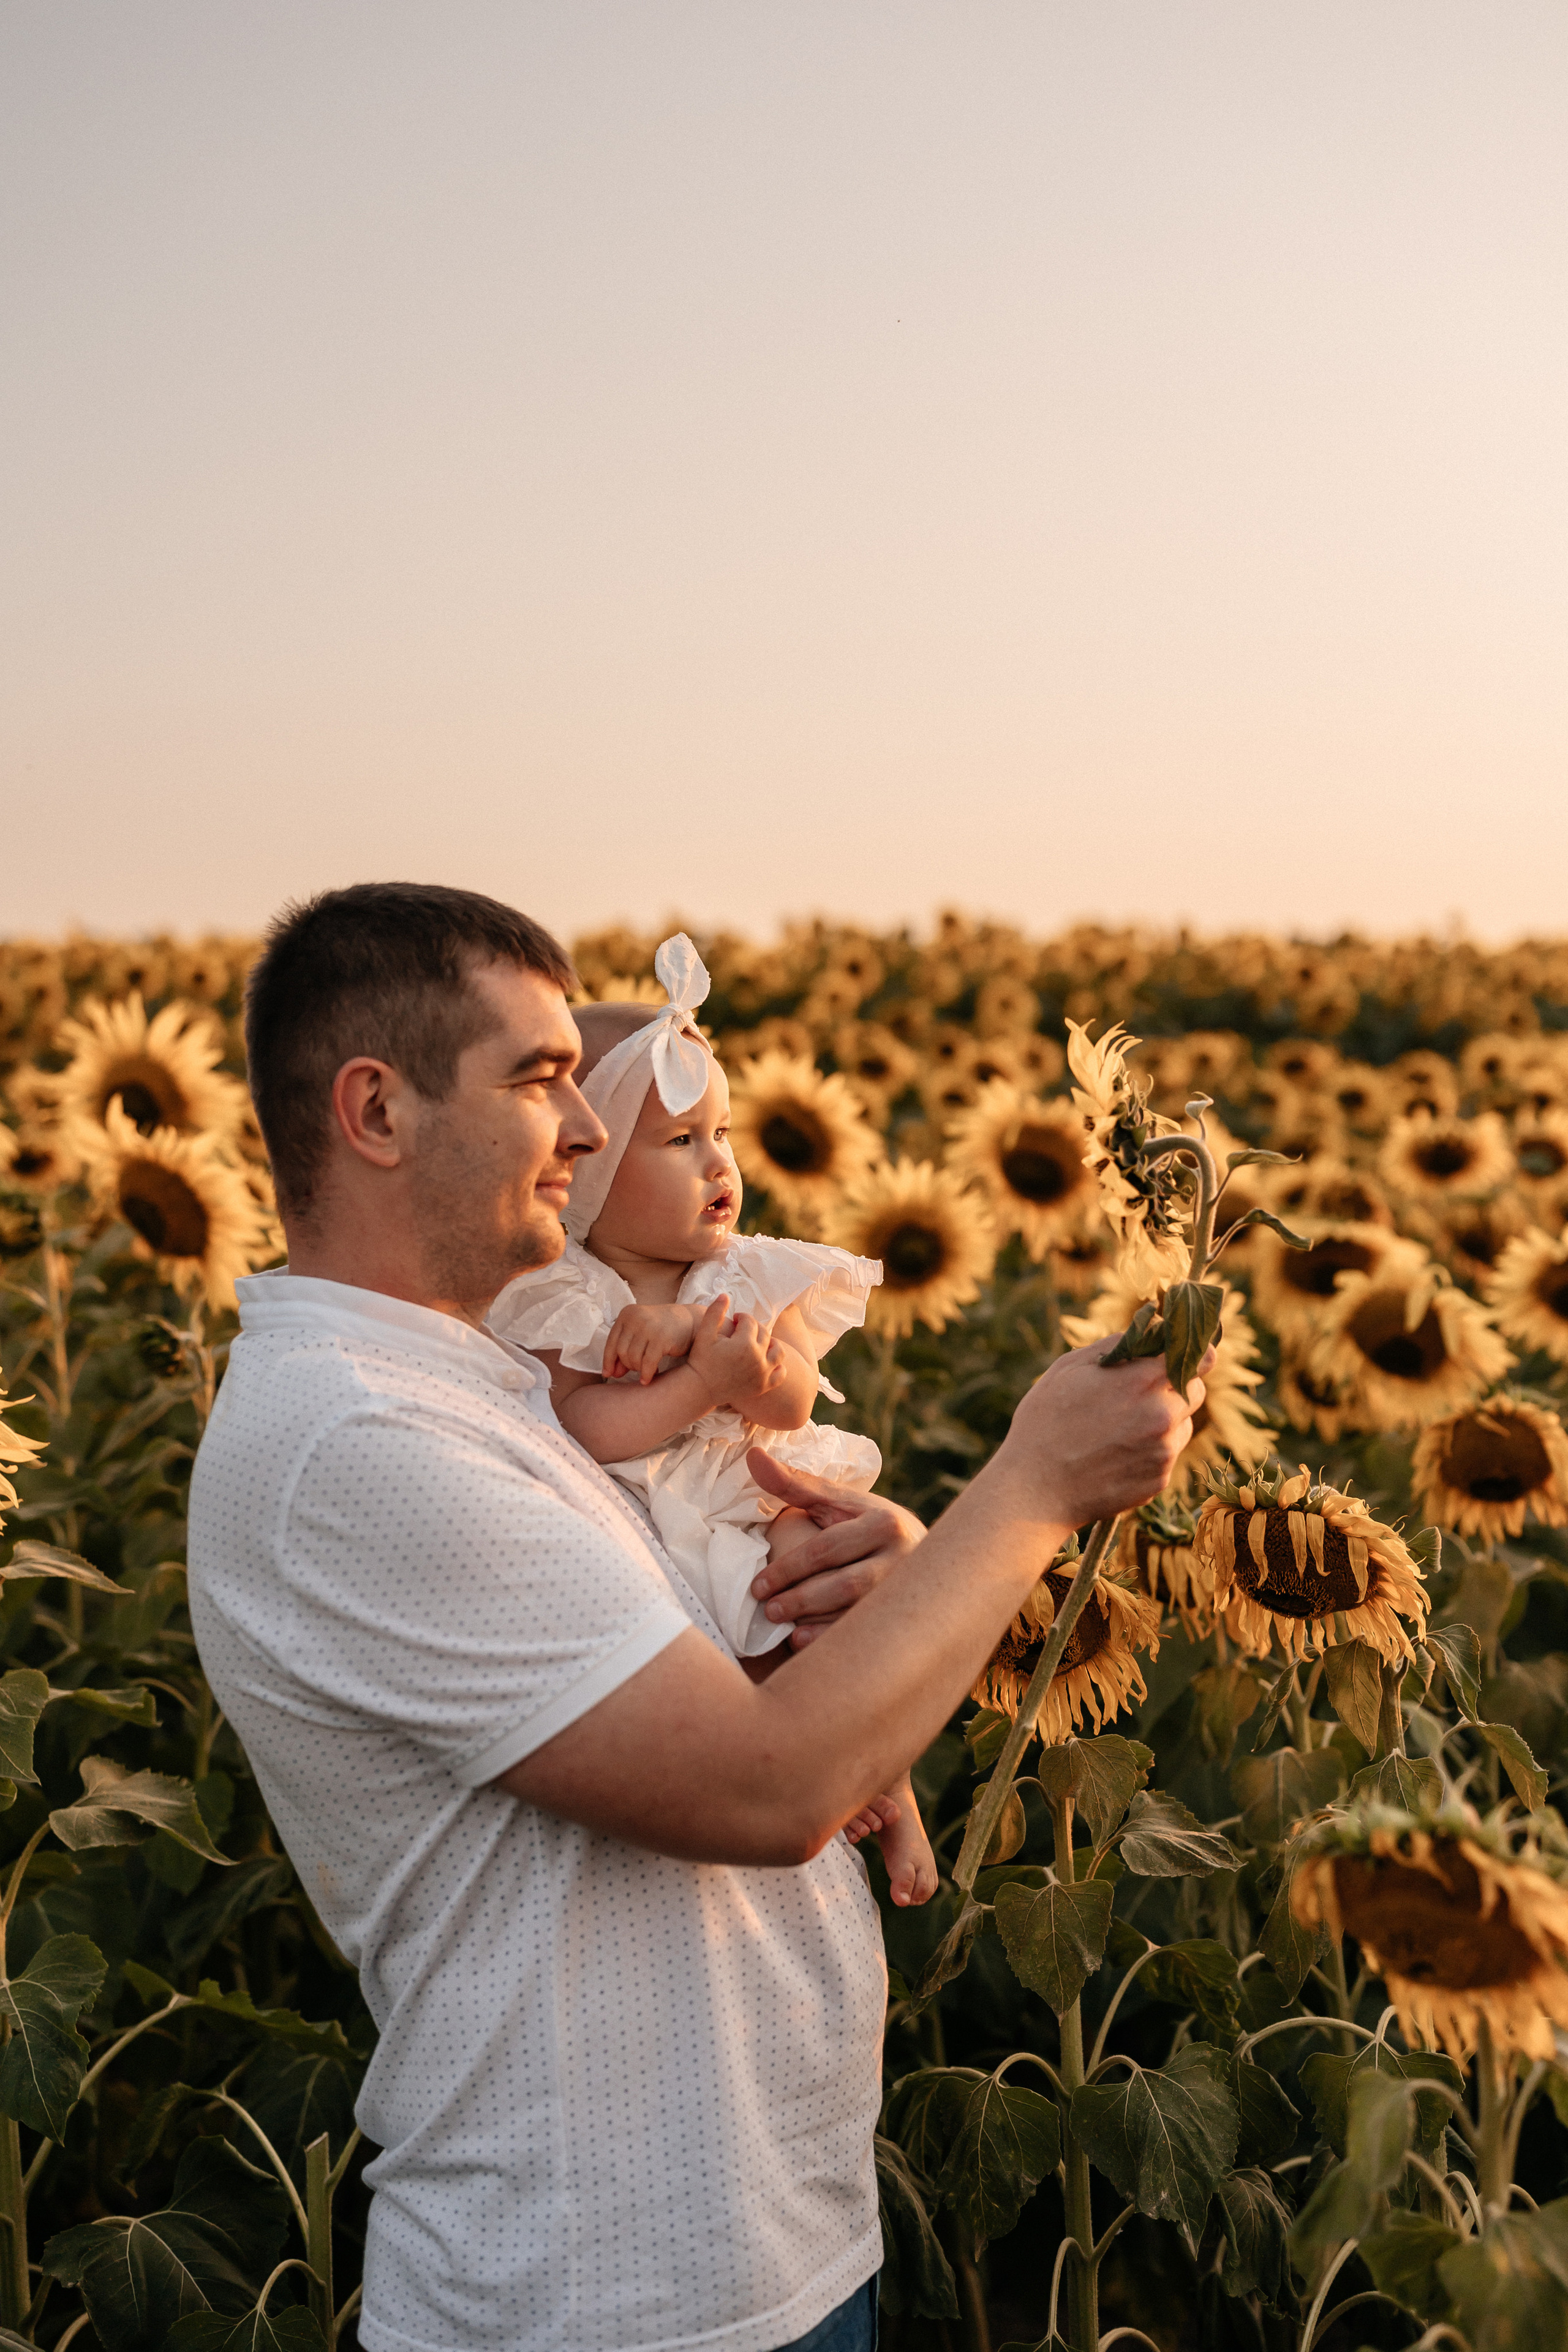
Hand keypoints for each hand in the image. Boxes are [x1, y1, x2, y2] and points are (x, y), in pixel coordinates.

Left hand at [603, 1302, 695, 1384]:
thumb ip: (626, 1350)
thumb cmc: (663, 1329)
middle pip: (621, 1351)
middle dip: (627, 1365)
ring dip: (638, 1369)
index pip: (611, 1342)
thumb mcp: (641, 1334)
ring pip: (633, 1358)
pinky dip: (646, 1374)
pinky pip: (647, 1363)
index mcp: (627, 1314)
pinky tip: (648, 1379)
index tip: (608, 1374)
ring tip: (645, 1370)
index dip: (608, 1361)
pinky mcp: (661, 1338)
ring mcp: (648, 1327)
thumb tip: (611, 1373)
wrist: (691, 1322)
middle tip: (636, 1370)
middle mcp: (636, 1318)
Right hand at [688, 1301, 786, 1410]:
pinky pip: (781, 1373)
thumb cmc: (701, 1360)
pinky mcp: (764, 1386)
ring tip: (756, 1344)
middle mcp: (758, 1358)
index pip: (750, 1321)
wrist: (700, 1389)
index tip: (734, 1320)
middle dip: (754, 1329)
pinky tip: (765, 1361)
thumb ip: (714, 1312)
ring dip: (770, 1344)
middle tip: (742, 1332)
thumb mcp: (704, 1334)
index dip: (742, 1318)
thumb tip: (725, 1294)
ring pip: (778, 1351)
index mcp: (744, 1343)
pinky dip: (777, 1365)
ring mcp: (763, 1373)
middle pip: (764, 1334)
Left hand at [747, 1450, 922, 1647]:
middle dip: (801, 1599)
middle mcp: (900, 1558)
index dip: (789, 1569)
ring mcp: (904, 1592)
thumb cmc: (868, 1526)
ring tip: (780, 1625)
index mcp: (882, 1524)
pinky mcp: (904, 1616)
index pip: (827, 1549)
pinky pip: (866, 1635)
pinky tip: (804, 1641)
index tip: (758, 1586)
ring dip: (815, 1622)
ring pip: (856, 1613)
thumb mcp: (839, 1502)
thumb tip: (753, 1457)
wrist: (929, 1556)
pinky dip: (832, 1639)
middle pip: (844, 1585)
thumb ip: (795, 1484)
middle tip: (768, 1609)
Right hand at [1001, 1331, 1210, 1526]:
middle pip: (1196, 1391)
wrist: (1035, 1489)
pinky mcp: (1159, 1480)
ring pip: (1182, 1425)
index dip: (1195, 1353)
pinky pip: (1166, 1456)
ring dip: (1164, 1420)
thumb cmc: (1044, 1422)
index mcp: (1144, 1381)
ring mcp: (1164, 1452)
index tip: (1185, 1353)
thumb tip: (1149, 1331)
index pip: (1201, 1358)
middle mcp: (1163, 1416)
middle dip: (1175, 1386)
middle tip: (1141, 1391)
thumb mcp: (1069, 1368)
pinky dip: (1150, 1451)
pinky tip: (1114, 1454)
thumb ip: (1116, 1346)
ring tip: (1119, 1428)